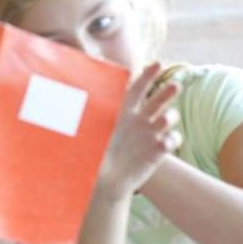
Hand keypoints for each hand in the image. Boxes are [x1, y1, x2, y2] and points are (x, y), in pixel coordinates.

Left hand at [97, 63, 180, 199]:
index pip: (138, 89)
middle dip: (168, 92)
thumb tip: (67, 97)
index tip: (158, 64)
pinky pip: (171, 140)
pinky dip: (171, 139)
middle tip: (175, 86)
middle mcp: (141, 121)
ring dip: (169, 117)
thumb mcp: (90, 133)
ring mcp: (151, 135)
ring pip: (168, 118)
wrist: (105, 180)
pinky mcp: (158, 151)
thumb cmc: (96, 155)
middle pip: (158, 100)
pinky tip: (164, 142)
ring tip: (163, 119)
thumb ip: (87, 116)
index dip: (148, 76)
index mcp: (124, 112)